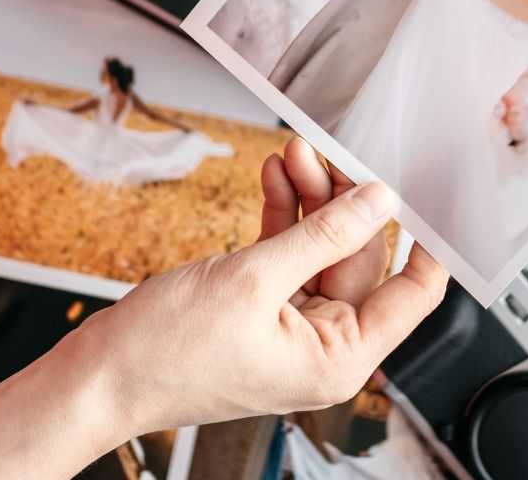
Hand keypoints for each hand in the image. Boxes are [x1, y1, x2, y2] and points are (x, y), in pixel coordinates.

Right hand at [76, 138, 446, 435]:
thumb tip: (378, 201)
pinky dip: (283, 216)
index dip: (427, 243)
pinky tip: (276, 177)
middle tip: (326, 154)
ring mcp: (291, 326)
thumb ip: (323, 236)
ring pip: (321, 249)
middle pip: (360, 260)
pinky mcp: (261, 308)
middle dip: (342, 201)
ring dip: (309, 199)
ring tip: (295, 154)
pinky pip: (287, 254)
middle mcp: (323, 347)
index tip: (428, 192)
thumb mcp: (254, 279)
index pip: (413, 297)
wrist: (99, 374)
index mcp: (339, 359)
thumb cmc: (166, 352)